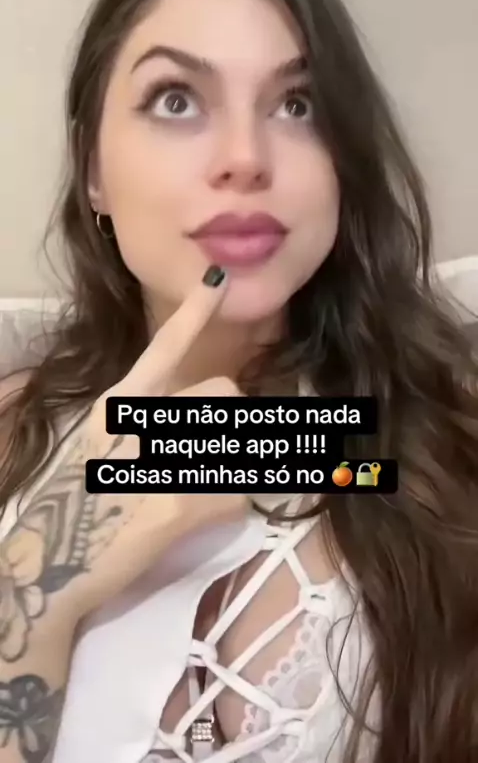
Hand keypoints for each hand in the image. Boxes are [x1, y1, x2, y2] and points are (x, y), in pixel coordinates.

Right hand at [9, 267, 250, 624]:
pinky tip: (194, 520)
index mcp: (118, 402)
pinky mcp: (177, 507)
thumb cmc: (70, 502)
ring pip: (238, 443)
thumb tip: (198, 419)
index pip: (164, 347)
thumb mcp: (99, 443)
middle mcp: (140, 422)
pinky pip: (238, 496)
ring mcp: (160, 462)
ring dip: (230, 465)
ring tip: (194, 490)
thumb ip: (144, 421)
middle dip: (228, 417)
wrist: (44, 565)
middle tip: (206, 452)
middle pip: (225, 391)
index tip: (218, 281)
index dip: (194, 313)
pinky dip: (227, 508)